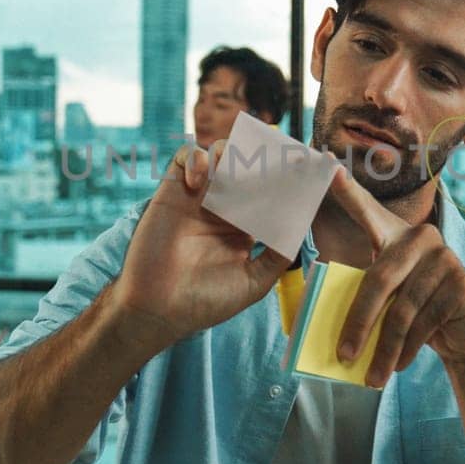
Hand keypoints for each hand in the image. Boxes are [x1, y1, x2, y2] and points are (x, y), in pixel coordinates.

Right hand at [109, 142, 293, 350]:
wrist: (159, 309)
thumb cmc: (205, 301)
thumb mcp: (253, 282)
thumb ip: (278, 256)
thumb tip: (301, 227)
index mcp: (245, 224)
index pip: (269, 191)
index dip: (285, 178)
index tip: (305, 168)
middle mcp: (224, 206)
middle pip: (248, 166)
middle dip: (264, 159)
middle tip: (279, 157)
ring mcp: (199, 196)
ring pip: (219, 154)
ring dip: (231, 154)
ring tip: (235, 171)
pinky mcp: (172, 191)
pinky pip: (184, 157)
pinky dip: (195, 158)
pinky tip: (199, 181)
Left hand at [326, 167, 464, 386]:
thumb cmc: (415, 314)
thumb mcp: (386, 302)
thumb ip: (364, 296)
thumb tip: (321, 319)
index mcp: (396, 236)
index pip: (367, 210)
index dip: (347, 191)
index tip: (325, 167)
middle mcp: (422, 238)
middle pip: (378, 280)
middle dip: (358, 323)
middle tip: (342, 355)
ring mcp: (444, 259)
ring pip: (401, 310)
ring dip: (383, 349)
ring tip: (371, 377)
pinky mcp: (461, 284)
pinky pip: (424, 322)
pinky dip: (407, 349)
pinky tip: (398, 367)